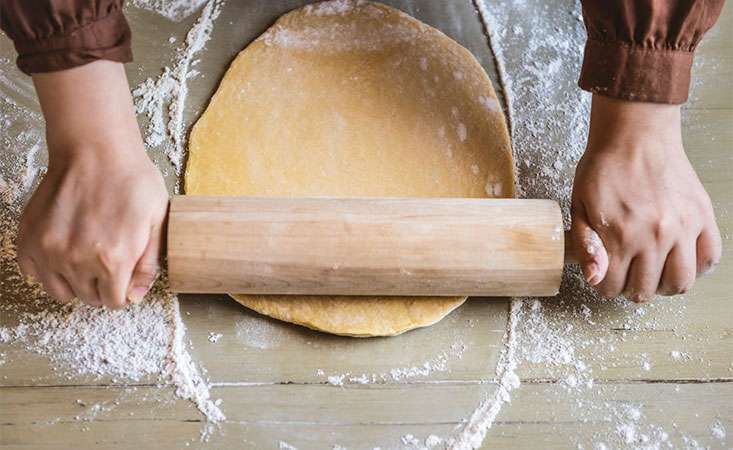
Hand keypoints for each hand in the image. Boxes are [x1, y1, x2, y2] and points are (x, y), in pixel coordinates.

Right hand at [16, 61, 168, 308]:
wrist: (95, 150)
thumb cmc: (132, 180)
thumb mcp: (156, 221)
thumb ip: (148, 263)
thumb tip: (136, 294)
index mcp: (112, 260)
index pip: (114, 301)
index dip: (122, 292)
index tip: (124, 280)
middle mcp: (76, 260)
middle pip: (88, 297)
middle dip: (101, 287)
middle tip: (108, 264)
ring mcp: (48, 250)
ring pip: (60, 291)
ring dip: (74, 282)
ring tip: (86, 259)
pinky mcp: (29, 238)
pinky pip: (33, 272)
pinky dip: (47, 268)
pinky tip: (63, 251)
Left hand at [571, 95, 721, 301]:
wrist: (634, 135)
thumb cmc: (603, 167)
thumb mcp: (579, 206)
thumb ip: (586, 245)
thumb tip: (595, 278)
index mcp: (620, 236)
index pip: (612, 287)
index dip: (603, 286)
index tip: (604, 275)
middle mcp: (655, 237)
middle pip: (646, 290)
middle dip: (631, 289)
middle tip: (627, 275)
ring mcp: (683, 228)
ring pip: (681, 282)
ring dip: (665, 286)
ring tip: (654, 274)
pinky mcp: (702, 216)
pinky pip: (710, 257)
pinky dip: (698, 267)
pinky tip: (680, 260)